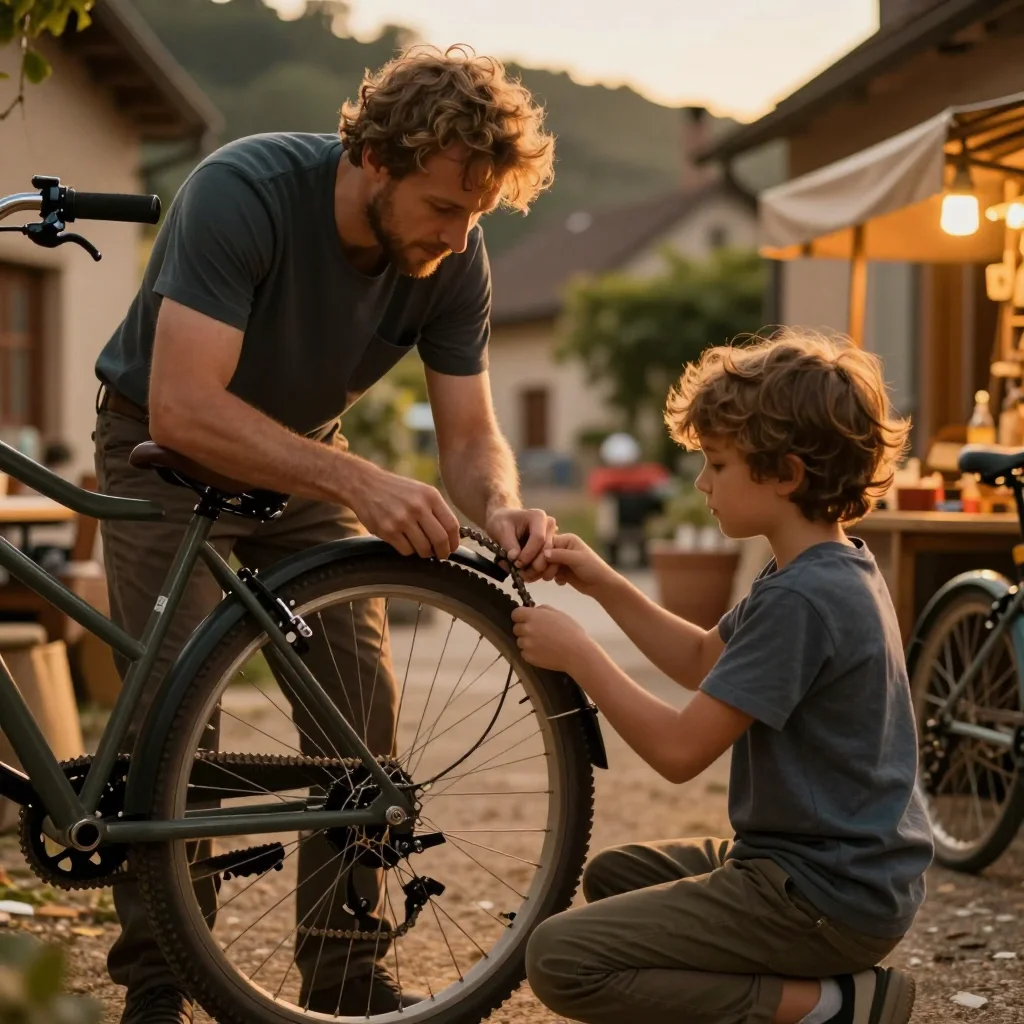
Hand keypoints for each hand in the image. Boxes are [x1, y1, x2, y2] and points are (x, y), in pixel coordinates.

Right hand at [346, 463, 460, 558]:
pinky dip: (409, 551)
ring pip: (424, 549)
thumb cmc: (396, 490)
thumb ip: (436, 510)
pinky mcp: (388, 530)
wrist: (365, 485)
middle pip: (440, 540)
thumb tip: (451, 536)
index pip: (451, 525)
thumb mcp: (421, 491)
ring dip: (425, 553)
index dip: (454, 541)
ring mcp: (402, 519)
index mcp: (430, 495)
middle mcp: (418, 507)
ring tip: (422, 548)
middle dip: (443, 552)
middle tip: (440, 555)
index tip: (452, 547)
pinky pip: (406, 551)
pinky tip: (405, 543)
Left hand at [485, 506, 556, 580]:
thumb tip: (514, 558)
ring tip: (522, 576)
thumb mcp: (500, 529)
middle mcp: (549, 527)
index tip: (516, 564)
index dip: (528, 554)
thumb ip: (508, 543)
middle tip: (520, 574)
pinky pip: (547, 564)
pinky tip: (527, 576)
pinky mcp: (550, 550)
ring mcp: (552, 539)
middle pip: (547, 551)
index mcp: (539, 517)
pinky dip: (537, 573)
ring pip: (550, 560)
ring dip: (536, 572)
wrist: (503, 521)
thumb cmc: (501, 522)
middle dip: (533, 565)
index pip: (539, 538)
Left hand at [511, 605, 595, 673]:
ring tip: (542, 644)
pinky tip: (543, 653)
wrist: (576, 653)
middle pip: (516, 628)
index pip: (515, 614)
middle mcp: (526, 629)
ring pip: (520, 642)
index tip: (526, 620)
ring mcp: (526, 644)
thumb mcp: (558, 614)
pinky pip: (524, 653)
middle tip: (537, 633)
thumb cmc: (571, 631)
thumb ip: (543, 609)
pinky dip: (531, 653)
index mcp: (533, 616)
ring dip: (527, 642)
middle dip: (524, 630)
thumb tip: (533, 610)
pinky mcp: (528, 657)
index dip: (520, 617)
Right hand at [542, 534, 616, 596]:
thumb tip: (543, 553)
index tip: (539, 566)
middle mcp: (562, 548)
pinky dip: (553, 578)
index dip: (541, 554)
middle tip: (547, 575)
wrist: (602, 585)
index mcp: (567, 540)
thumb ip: (559, 555)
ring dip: (547, 573)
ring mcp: (561, 560)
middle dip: (543, 565)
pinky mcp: (561, 571)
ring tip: (555, 578)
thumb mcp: (576, 559)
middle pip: (543, 555)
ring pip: (545, 565)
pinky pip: (549, 573)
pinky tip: (562, 582)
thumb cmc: (593, 568)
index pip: (547, 544)